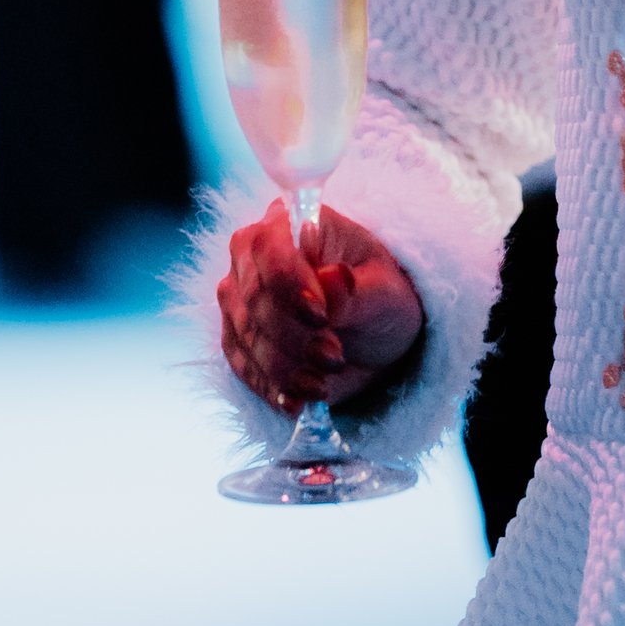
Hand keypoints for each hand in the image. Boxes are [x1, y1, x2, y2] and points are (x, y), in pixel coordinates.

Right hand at [217, 203, 425, 414]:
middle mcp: (252, 258)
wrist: (373, 339)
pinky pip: (244, 367)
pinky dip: (271, 387)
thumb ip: (359, 292)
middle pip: (253, 296)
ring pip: (246, 337)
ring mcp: (239, 300)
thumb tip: (334, 278)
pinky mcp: (238, 341)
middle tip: (335, 358)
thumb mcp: (387, 295)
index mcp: (290, 224)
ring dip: (285, 367)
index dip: (288, 281)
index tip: (321, 316)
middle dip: (293, 335)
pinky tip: (298, 401)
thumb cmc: (381, 300)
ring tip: (324, 385)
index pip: (267, 245)